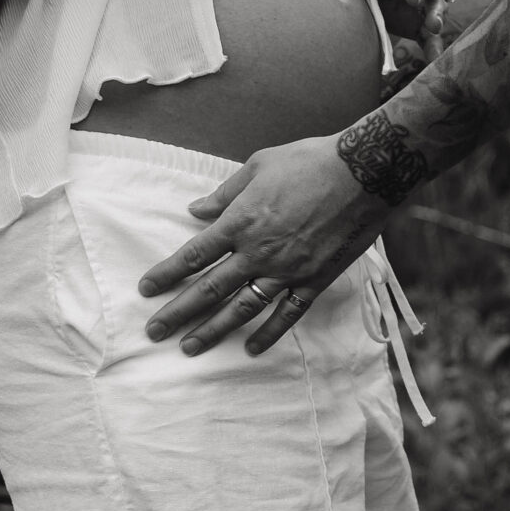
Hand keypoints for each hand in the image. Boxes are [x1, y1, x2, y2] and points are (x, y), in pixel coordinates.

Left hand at [138, 136, 387, 356]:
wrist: (363, 174)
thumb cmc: (309, 162)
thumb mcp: (259, 165)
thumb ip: (225, 193)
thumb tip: (196, 210)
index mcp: (240, 222)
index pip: (193, 255)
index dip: (166, 274)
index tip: (146, 289)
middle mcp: (258, 252)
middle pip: (209, 289)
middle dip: (178, 313)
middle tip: (155, 332)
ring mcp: (287, 270)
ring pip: (242, 308)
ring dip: (214, 330)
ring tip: (190, 348)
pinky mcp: (314, 281)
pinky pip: (287, 314)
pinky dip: (269, 333)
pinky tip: (251, 349)